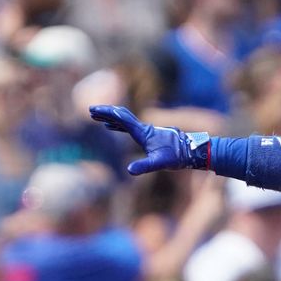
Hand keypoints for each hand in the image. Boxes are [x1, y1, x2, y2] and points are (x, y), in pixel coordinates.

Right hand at [89, 105, 209, 174]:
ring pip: (125, 120)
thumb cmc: (176, 156)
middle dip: (106, 112)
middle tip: (91, 110)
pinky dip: (118, 124)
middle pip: (122, 116)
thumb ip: (144, 166)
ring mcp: (146, 131)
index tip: (94, 110)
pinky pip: (129, 127)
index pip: (123, 119)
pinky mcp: (148, 135)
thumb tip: (129, 170)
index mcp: (143, 132)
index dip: (108, 114)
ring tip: (96, 116)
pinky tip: (111, 127)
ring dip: (110, 117)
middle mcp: (143, 129)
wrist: (190, 151)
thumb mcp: (159, 163)